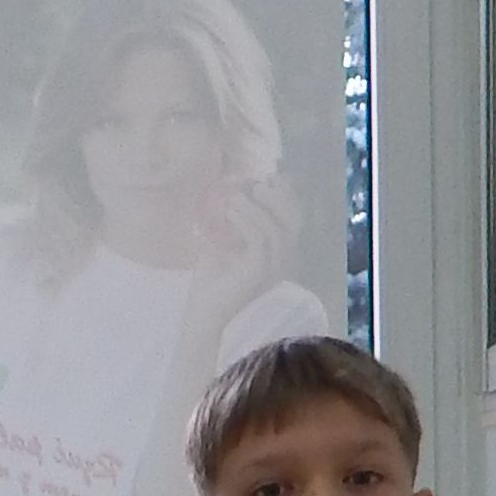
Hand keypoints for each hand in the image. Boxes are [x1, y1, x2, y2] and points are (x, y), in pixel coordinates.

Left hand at [188, 174, 297, 290]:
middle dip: (279, 197)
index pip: (292, 220)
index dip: (285, 196)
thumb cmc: (209, 285)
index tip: (267, 177)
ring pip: (277, 229)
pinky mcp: (258, 273)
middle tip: (257, 184)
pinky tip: (229, 211)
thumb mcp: (220, 246)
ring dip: (256, 207)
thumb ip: (230, 224)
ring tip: (233, 198)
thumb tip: (228, 193)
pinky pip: (260, 240)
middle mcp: (281, 262)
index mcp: (277, 255)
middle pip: (294, 221)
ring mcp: (272, 269)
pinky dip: (246, 220)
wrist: (201, 317)